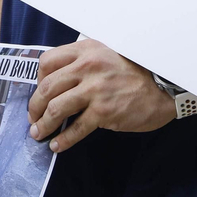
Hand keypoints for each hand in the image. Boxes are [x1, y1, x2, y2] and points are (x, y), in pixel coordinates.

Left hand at [27, 38, 176, 152]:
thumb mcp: (107, 53)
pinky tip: (57, 145)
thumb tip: (58, 82)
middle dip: (35, 106)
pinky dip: (63, 139)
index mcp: (86, 51)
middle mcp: (87, 67)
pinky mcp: (104, 112)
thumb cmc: (136, 71)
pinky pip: (76, 128)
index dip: (38, 80)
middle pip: (47, 87)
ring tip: (39, 133)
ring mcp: (95, 90)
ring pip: (57, 108)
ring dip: (44, 124)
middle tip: (33, 118)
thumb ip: (83, 62)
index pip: (47, 62)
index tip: (38, 93)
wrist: (164, 87)